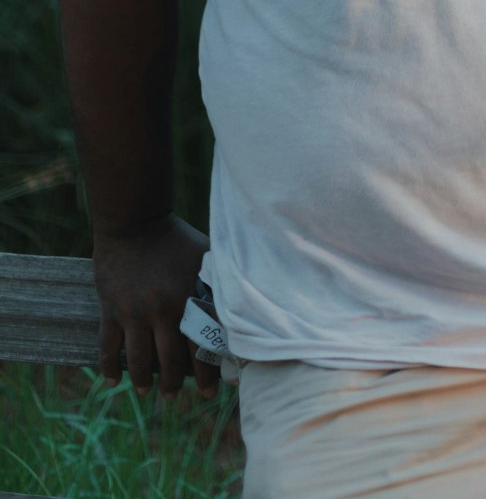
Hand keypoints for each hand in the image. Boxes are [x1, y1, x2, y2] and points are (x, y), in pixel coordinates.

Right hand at [92, 213, 219, 399]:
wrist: (135, 222)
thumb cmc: (177, 240)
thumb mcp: (206, 257)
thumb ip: (218, 285)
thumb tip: (243, 308)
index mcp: (189, 300)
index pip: (201, 347)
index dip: (206, 374)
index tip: (209, 392)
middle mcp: (163, 311)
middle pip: (170, 361)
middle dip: (173, 384)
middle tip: (174, 398)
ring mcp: (134, 312)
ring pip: (139, 360)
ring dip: (143, 381)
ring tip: (147, 391)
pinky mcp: (111, 310)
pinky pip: (108, 346)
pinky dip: (109, 366)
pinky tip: (112, 380)